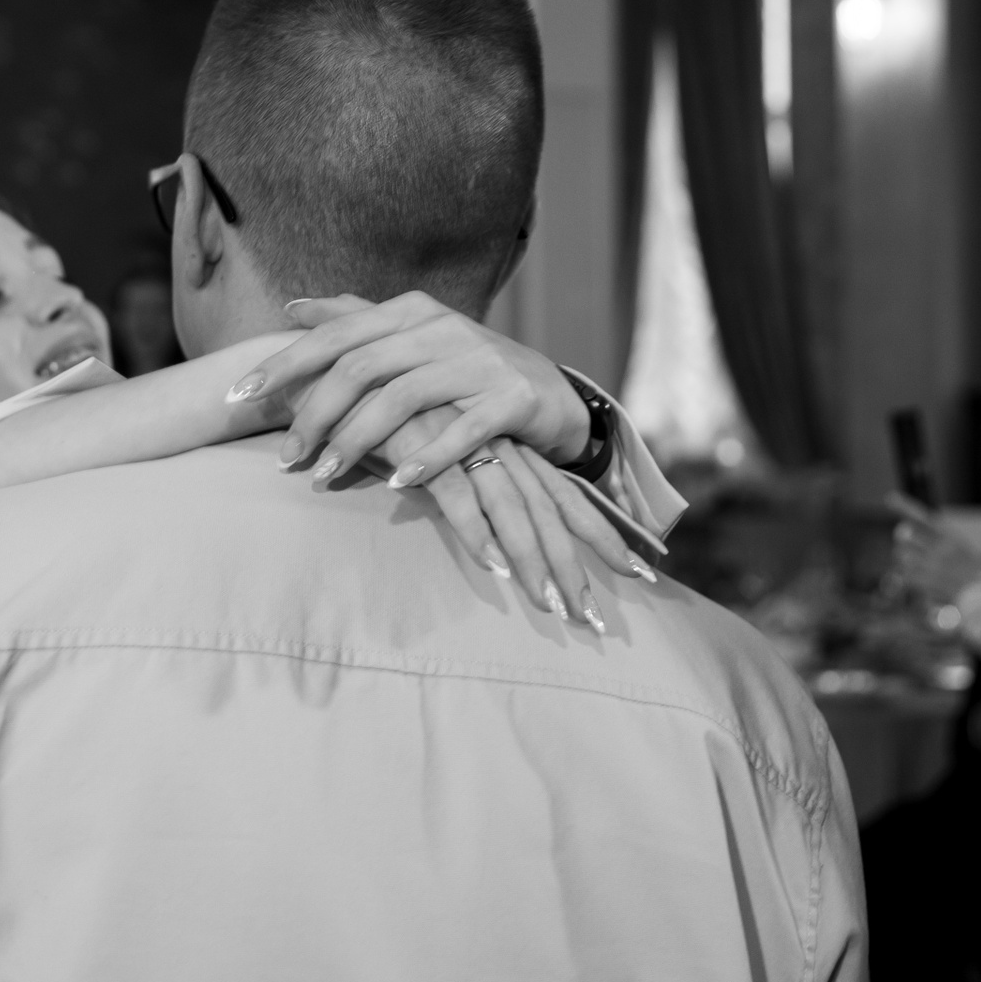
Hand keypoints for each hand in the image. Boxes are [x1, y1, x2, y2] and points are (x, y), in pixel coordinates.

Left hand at [227, 292, 591, 479]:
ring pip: (403, 399)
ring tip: (323, 477)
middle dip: (313, 413)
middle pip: (361, 367)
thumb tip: (292, 307)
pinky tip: (397, 483)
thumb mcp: (412, 337)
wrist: (551, 394)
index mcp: (411, 311)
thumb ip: (354, 320)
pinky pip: (463, 430)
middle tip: (283, 458)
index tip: (237, 395)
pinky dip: (427, 457)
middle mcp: (442, 328)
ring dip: (357, 441)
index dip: (284, 363)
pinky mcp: (513, 398)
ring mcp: (480, 361)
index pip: (335, 334)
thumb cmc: (465, 370)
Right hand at [371, 408, 652, 633]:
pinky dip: (477, 532)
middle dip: (575, 565)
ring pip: (512, 510)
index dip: (601, 534)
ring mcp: (462, 443)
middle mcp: (495, 444)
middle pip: (548, 513)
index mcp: (505, 445)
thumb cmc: (384, 410)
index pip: (563, 498)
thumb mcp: (436, 449)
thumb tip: (484, 526)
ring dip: (533, 561)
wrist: (341, 362)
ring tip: (552, 607)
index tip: (639, 571)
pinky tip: (494, 567)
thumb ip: (458, 481)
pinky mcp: (424, 445)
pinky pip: (458, 495)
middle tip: (594, 619)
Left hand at [888, 494, 980, 604]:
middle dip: (903, 540)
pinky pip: (903, 574)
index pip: (924, 519)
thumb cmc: (968, 568)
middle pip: (904, 536)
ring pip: (900, 555)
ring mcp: (930, 566)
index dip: (905, 507)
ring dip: (904, 560)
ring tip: (917, 565)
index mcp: (949, 538)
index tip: (889, 497)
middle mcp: (938, 549)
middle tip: (908, 545)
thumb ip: (937, 536)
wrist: (978, 594)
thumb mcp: (959, 546)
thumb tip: (906, 528)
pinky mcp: (924, 581)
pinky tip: (919, 578)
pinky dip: (907, 576)